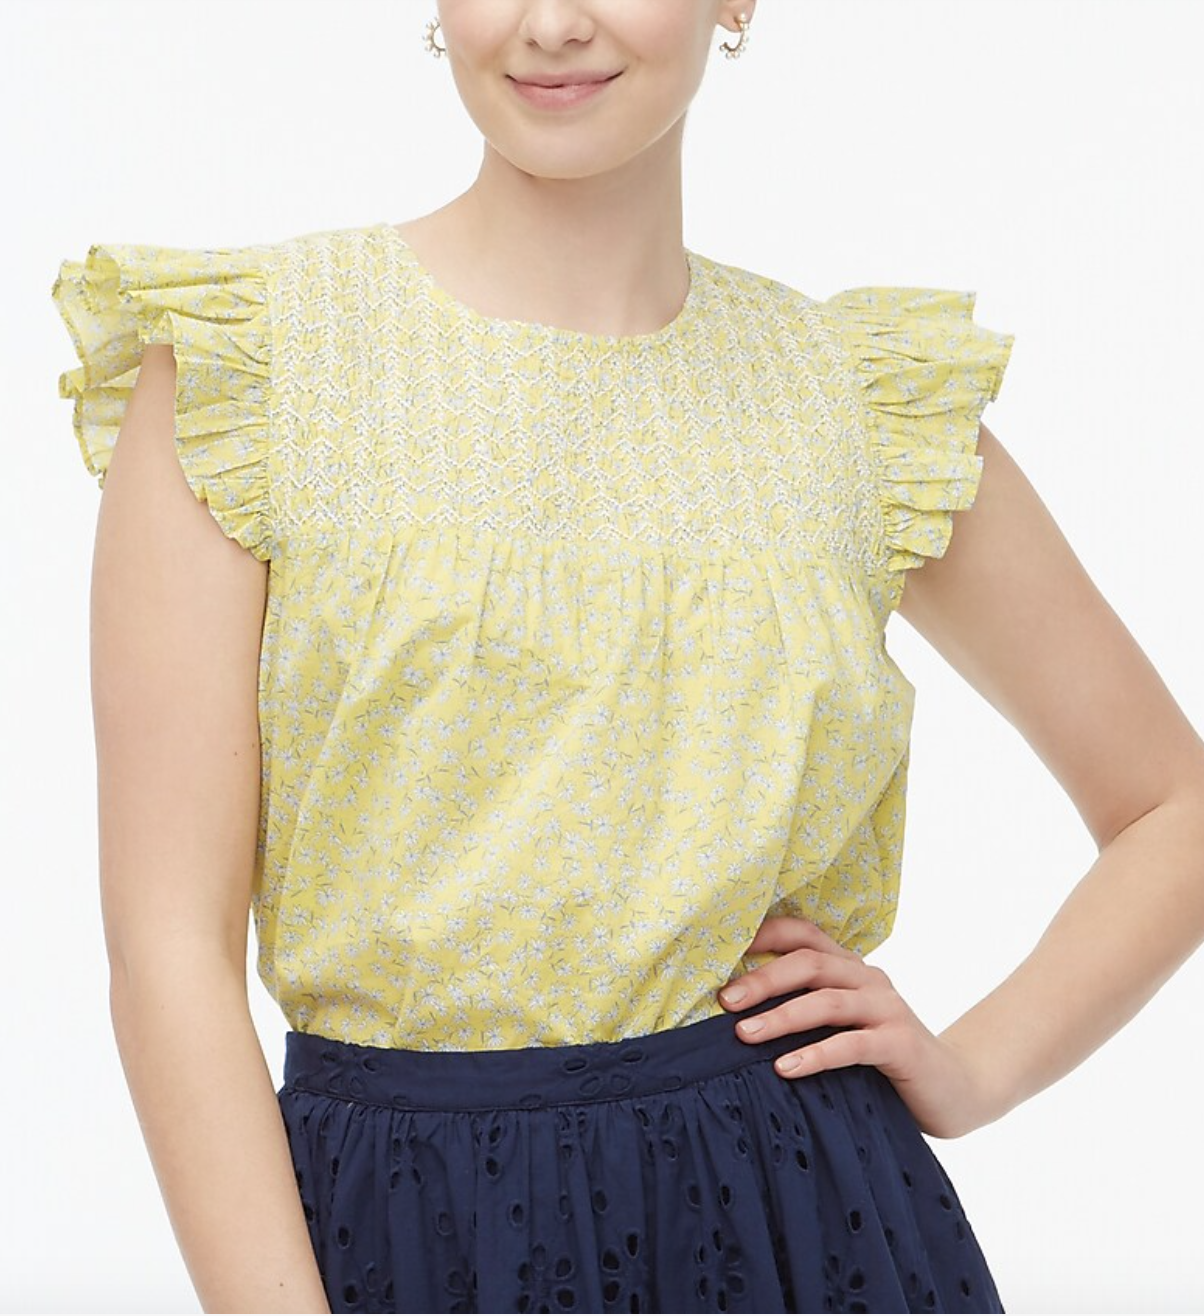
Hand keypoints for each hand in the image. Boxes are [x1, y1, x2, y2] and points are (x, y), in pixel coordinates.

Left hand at [718, 916, 995, 1138]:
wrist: (955, 1089)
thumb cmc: (883, 1059)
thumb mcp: (842, 1027)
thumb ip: (806, 1011)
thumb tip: (735, 1015)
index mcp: (850, 968)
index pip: (804, 934)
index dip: (764, 935)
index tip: (721, 951)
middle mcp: (868, 979)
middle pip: (808, 964)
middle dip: (762, 980)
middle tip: (725, 1001)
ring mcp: (888, 1009)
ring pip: (826, 1002)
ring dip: (781, 1017)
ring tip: (744, 1035)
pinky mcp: (901, 1044)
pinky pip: (852, 1044)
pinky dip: (816, 1054)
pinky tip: (786, 1067)